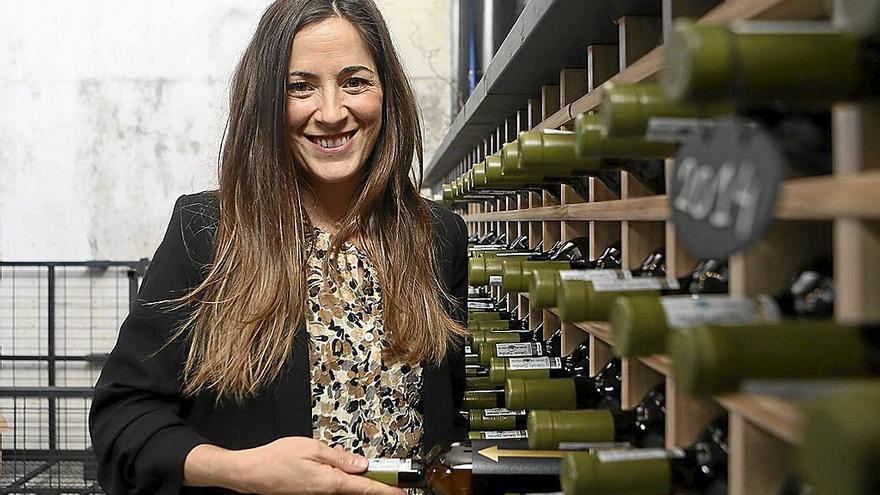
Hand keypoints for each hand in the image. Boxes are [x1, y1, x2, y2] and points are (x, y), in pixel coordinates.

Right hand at [232, 437, 406, 494]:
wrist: (250, 473)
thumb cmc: (275, 459)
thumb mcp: (311, 448)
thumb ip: (339, 457)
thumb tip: (362, 465)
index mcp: (330, 482)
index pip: (365, 488)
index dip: (386, 490)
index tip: (402, 492)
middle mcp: (325, 493)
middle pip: (358, 490)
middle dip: (375, 485)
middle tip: (392, 480)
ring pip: (345, 490)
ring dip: (357, 483)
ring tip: (368, 474)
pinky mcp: (311, 494)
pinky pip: (333, 489)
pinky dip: (342, 482)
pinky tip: (342, 473)